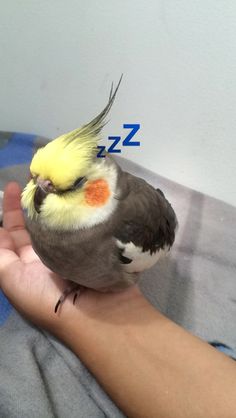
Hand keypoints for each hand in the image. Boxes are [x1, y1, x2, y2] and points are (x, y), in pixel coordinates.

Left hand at [0, 182, 140, 333]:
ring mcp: (68, 249)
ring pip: (55, 221)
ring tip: (51, 181)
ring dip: (50, 204)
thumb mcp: (11, 279)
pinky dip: (72, 210)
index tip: (15, 187)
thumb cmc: (47, 297)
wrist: (94, 312)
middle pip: (33, 224)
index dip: (11, 211)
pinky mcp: (89, 244)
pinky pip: (77, 223)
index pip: (12, 233)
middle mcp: (45, 256)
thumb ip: (1, 255)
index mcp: (25, 266)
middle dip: (29, 203)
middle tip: (34, 179)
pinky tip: (73, 194)